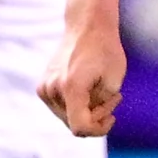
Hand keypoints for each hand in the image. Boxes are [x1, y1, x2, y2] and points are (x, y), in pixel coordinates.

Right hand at [37, 12, 123, 138]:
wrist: (86, 27)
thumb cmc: (105, 50)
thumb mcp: (115, 80)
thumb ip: (102, 105)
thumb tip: (91, 120)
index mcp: (71, 87)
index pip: (80, 127)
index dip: (98, 129)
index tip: (112, 118)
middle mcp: (52, 90)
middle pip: (74, 123)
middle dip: (96, 116)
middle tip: (113, 97)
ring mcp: (44, 88)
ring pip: (67, 117)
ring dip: (86, 110)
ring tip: (102, 90)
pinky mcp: (42, 86)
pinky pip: (61, 107)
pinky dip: (76, 104)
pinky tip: (88, 89)